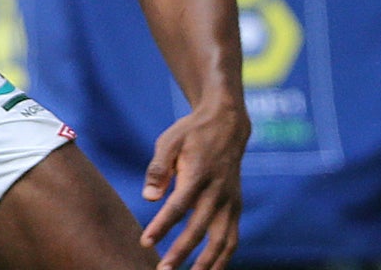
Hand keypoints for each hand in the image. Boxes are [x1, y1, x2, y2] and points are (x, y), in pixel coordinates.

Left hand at [140, 102, 248, 269]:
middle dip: (181, 253)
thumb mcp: (169, 142)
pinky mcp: (236, 207)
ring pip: (222, 241)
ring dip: (207, 264)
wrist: (227, 125)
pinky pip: (232, 239)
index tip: (145, 242)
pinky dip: (223, 258)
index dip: (162, 226)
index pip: (178, 206)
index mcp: (199, 175)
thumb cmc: (191, 134)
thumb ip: (158, 169)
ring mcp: (231, 202)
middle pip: (200, 229)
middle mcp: (218, 192)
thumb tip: (149, 198)